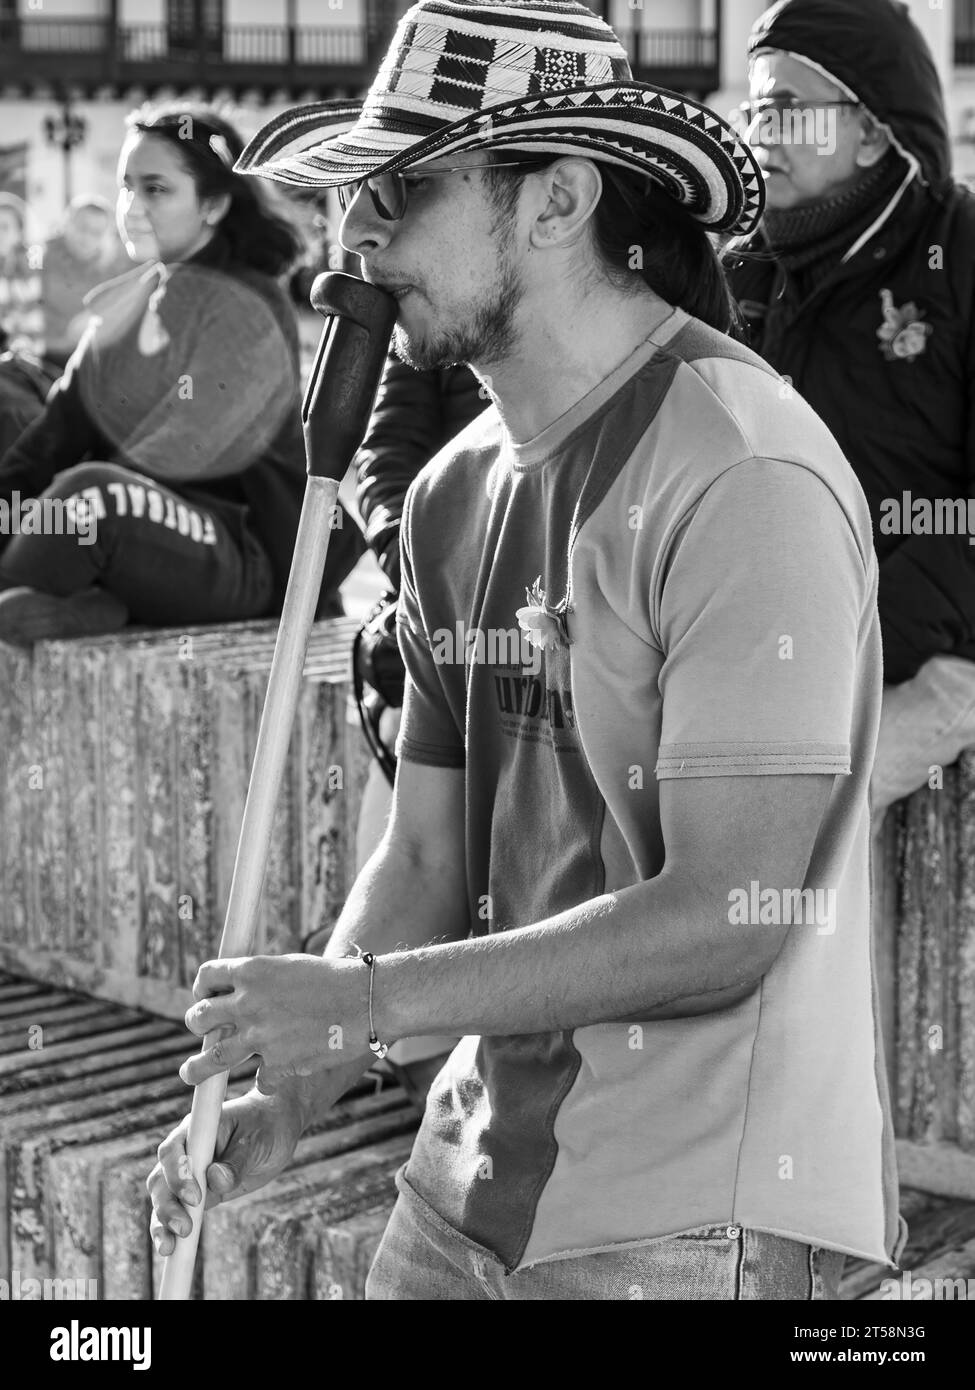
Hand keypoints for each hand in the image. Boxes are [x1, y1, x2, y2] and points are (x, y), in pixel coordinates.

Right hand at [147, 1089, 301, 1254]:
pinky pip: (176, 1212)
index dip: (177, 1174)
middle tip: (184, 1228)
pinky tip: (169, 1248)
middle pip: (161, 1179)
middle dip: (168, 1205)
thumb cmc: (266, 1127)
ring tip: (169, 1247)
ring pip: (163, 1199)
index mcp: (196, 1131)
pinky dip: (170, 1230)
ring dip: (163, 1222)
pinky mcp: (197, 1195)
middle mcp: (185, 1152)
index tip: (194, 1197)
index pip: (173, 1151)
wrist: (275, 1129)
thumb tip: (215, 1181)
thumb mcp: (257, 1141)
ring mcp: (187, 1174)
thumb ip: (236, 1161)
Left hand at [180, 953, 374, 1093]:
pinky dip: (265, 1080)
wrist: (367, 1000)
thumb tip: (241, 992)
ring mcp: (261, 1036)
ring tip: (189, 1073)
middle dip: (196, 1024)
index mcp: (252, 971)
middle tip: (199, 1030)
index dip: (202, 987)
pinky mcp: (278, 1064)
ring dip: (196, 1068)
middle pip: (199, 1017)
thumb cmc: (336, 979)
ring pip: (211, 1058)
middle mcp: (249, 1003)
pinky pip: (259, 1080)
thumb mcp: (291, 967)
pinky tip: (273, 1077)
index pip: (206, 977)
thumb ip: (262, 980)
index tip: (205, 996)